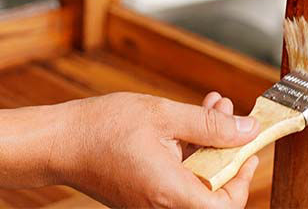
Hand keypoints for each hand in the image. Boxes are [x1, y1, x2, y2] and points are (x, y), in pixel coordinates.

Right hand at [47, 92, 260, 208]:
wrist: (58, 142)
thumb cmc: (102, 128)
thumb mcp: (163, 116)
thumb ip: (209, 126)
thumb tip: (248, 130)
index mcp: (170, 194)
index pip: (225, 206)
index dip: (244, 181)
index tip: (249, 151)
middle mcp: (162, 207)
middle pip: (212, 191)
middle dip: (227, 150)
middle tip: (231, 116)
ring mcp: (150, 203)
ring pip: (195, 181)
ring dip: (208, 145)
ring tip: (212, 107)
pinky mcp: (142, 195)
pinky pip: (176, 178)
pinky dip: (188, 151)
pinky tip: (189, 119)